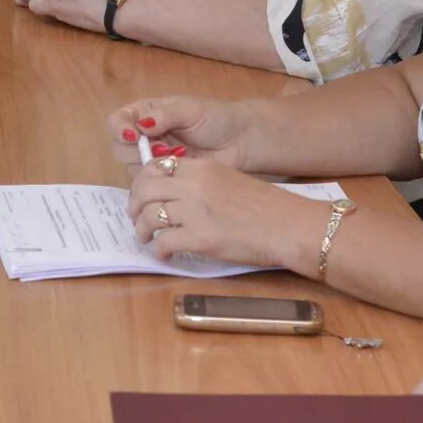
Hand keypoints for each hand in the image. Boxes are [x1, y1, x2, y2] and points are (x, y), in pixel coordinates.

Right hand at [106, 95, 251, 166]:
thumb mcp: (189, 110)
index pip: (118, 120)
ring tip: (178, 155)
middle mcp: (145, 135)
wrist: (241, 141)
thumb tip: (140, 126)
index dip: (120, 129)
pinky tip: (180, 168)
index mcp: (147, 112)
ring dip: (151, 164)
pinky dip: (160, 177)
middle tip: (165, 147)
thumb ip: (163, 116)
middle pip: (120, 147)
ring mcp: (154, 158)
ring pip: (132, 166)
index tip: (134, 136)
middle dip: (138, 150)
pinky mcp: (165, 177)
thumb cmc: (216, 119)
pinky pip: (149, 183)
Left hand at [124, 152, 321, 271]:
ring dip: (142, 230)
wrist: (288, 225)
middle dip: (134, 206)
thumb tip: (175, 195)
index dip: (141, 183)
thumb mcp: (229, 179)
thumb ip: (201, 182)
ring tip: (146, 238)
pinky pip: (164, 242)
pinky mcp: (199, 238)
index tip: (141, 195)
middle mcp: (193, 185)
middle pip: (144, 190)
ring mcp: (194, 211)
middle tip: (136, 218)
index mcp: (201, 168)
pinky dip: (159, 250)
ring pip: (148, 216)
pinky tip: (165, 254)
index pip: (155, 168)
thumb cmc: (266, 206)